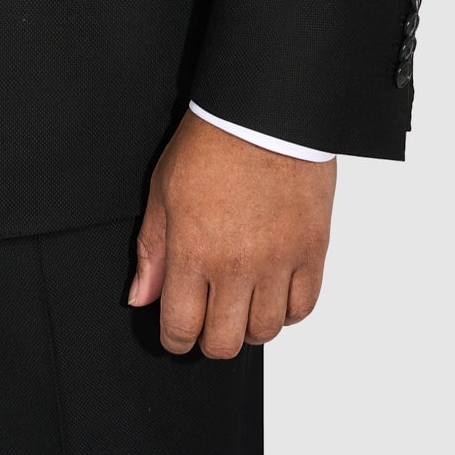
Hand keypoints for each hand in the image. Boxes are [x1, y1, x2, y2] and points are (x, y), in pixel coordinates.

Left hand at [128, 112, 335, 355]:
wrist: (264, 111)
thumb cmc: (212, 142)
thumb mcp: (163, 191)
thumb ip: (152, 251)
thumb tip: (142, 296)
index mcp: (194, 250)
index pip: (182, 327)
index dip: (175, 339)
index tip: (176, 332)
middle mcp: (237, 264)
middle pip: (224, 342)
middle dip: (210, 339)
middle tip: (207, 320)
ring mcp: (279, 261)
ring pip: (265, 331)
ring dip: (249, 326)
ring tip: (240, 302)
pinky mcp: (312, 250)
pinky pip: (303, 308)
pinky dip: (287, 311)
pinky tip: (273, 293)